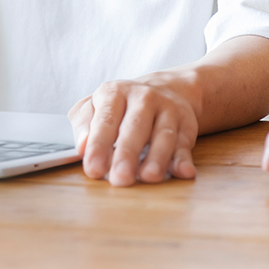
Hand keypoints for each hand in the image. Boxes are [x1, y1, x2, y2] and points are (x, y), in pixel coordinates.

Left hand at [69, 72, 204, 185]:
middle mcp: (143, 98)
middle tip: (120, 178)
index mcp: (114, 93)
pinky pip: (185, 143)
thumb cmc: (119, 106)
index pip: (105, 120)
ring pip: (163, 135)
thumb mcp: (93, 106)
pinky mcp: (186, 124)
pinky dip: (184, 159)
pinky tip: (183, 172)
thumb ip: (83, 124)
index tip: (94, 168)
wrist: (164, 90)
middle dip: (127, 154)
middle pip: (135, 127)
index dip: (99, 145)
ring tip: (148, 177)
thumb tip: (82, 147)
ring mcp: (167, 109)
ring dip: (157, 158)